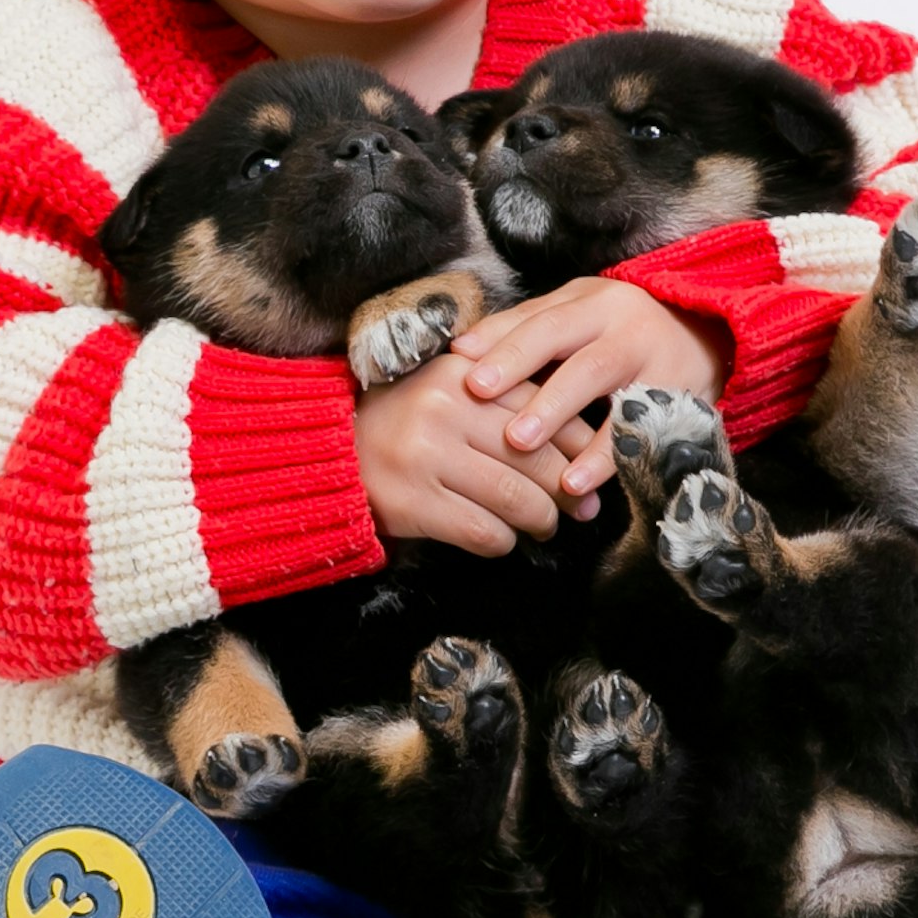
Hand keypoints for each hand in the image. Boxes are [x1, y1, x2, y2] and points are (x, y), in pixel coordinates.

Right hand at [356, 352, 604, 553]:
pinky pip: (483, 531)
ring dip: (541, 520)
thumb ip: (503, 402)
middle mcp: (445, 410)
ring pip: (516, 498)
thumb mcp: (448, 392)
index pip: (541, 407)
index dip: (577, 442)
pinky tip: (503, 539)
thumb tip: (579, 440)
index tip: (590, 465)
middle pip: (536, 456)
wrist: (327, 452)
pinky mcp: (413, 503)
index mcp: (461, 376)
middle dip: (568, 489)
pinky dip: (503, 541)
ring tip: (545, 526)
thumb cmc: (402, 423)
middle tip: (582, 507)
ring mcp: (427, 457)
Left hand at [451, 278, 732, 500]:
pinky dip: (607, 457)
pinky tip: (577, 481)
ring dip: (564, 421)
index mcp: (592, 303)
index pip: (542, 324)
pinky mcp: (678, 398)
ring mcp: (656, 362)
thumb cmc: (619, 326)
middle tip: (495, 419)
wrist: (708, 330)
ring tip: (526, 450)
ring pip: (608, 390)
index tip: (466, 377)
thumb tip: (461, 348)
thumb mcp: (577, 312)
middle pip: (575, 358)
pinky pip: (640, 429)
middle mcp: (625, 328)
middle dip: (533, 389)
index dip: (504, 350)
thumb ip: (523, 327)